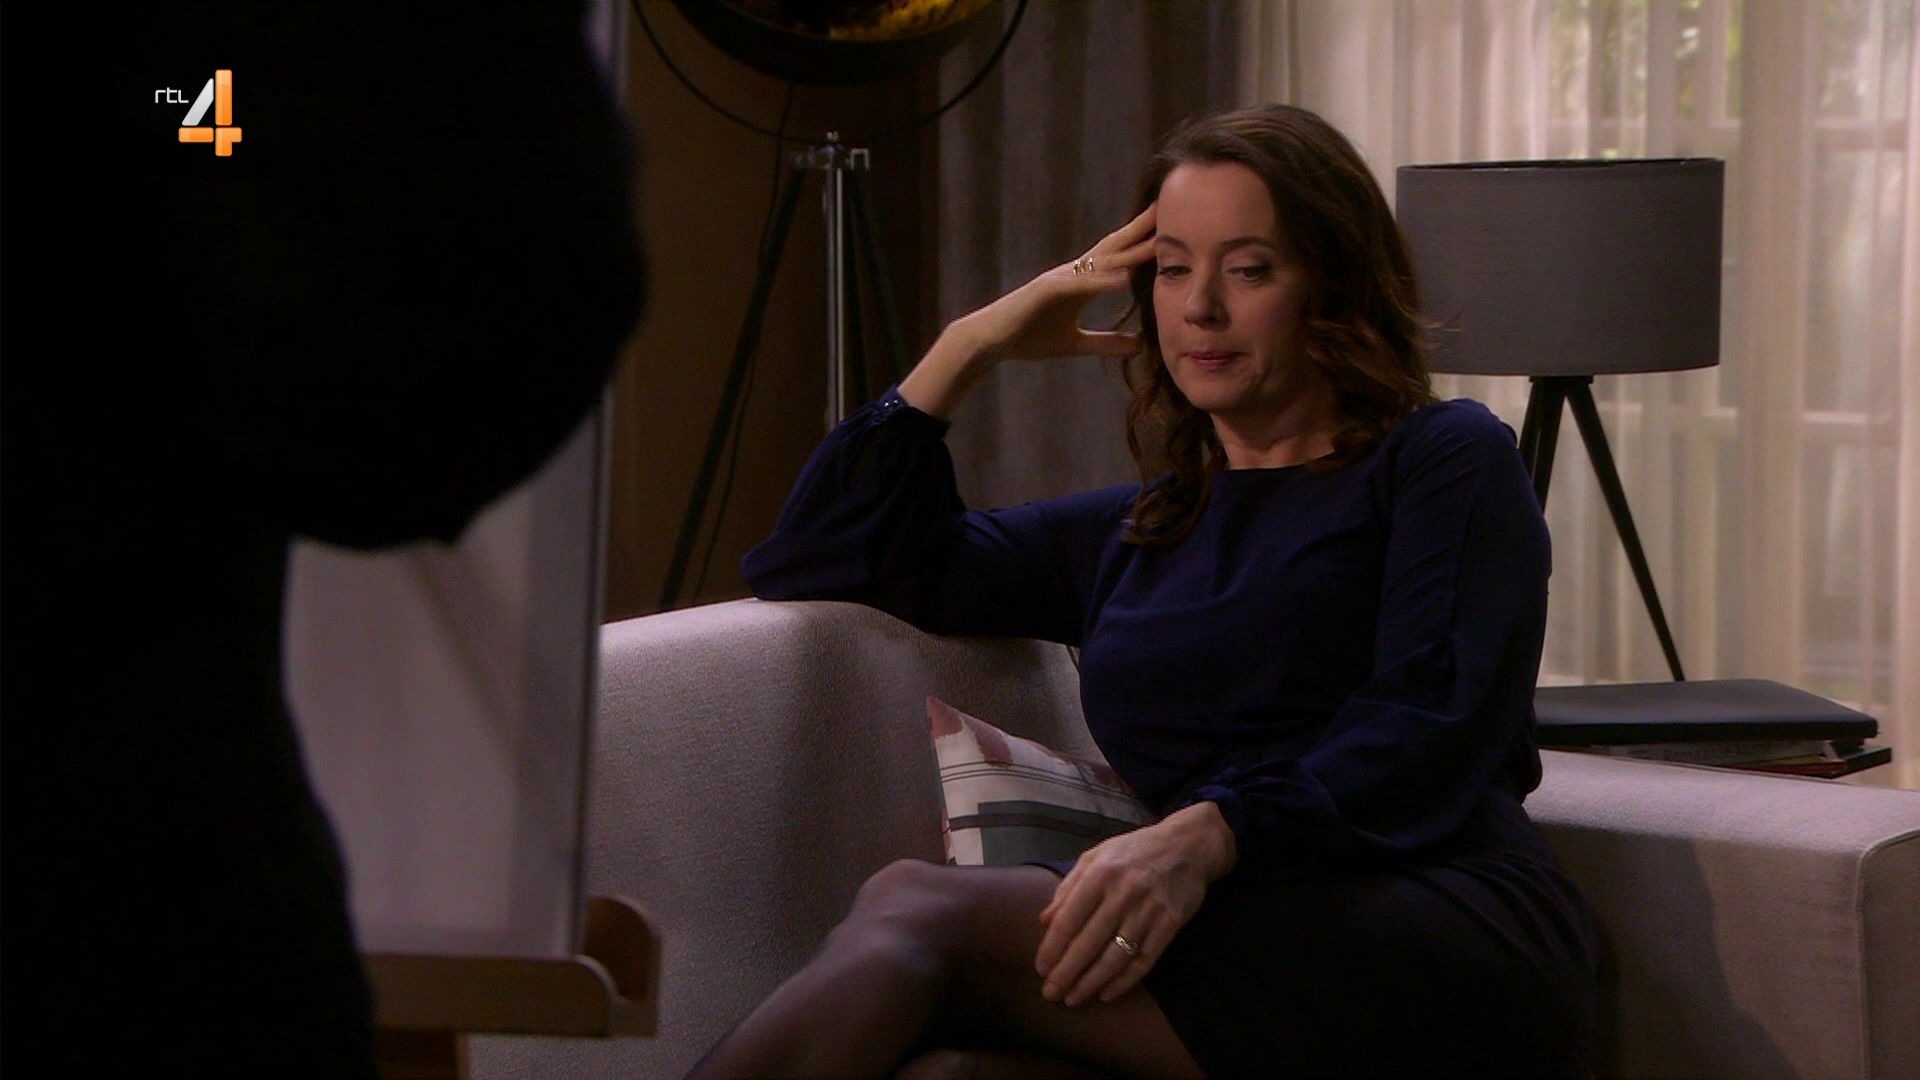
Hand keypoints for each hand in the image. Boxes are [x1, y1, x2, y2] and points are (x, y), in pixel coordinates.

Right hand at [955, 204, 1156, 363]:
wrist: (990, 340)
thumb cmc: (1027, 338)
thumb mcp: (1075, 344)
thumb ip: (1106, 343)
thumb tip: (1139, 345)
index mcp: (1082, 282)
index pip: (1119, 257)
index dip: (1144, 242)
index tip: (1173, 228)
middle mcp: (1074, 273)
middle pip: (1115, 247)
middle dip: (1142, 229)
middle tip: (1171, 210)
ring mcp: (1060, 279)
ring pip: (1101, 261)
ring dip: (1130, 249)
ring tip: (1158, 238)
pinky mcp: (1046, 290)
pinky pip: (1079, 284)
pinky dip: (1103, 280)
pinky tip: (1125, 277)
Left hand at [1033, 800, 1235, 1007]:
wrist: (1187, 845)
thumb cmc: (1133, 851)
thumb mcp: (1096, 857)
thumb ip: (1069, 887)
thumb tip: (1045, 920)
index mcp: (1100, 874)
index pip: (1070, 918)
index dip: (1053, 947)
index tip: (1041, 969)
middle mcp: (1123, 893)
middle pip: (1090, 942)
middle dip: (1067, 972)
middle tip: (1051, 993)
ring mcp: (1149, 910)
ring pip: (1116, 956)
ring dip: (1092, 982)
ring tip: (1074, 998)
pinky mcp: (1171, 923)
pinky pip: (1144, 960)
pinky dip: (1125, 981)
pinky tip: (1107, 993)